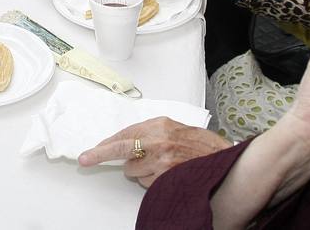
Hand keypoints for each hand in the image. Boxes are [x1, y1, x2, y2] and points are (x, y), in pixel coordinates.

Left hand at [77, 118, 230, 187]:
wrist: (222, 160)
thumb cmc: (200, 144)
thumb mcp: (173, 127)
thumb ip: (148, 132)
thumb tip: (125, 141)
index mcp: (158, 125)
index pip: (122, 136)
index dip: (102, 148)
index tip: (86, 155)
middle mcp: (158, 141)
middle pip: (124, 154)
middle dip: (115, 158)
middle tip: (100, 159)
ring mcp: (162, 161)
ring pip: (134, 172)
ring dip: (142, 171)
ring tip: (162, 165)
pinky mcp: (167, 178)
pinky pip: (147, 184)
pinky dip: (153, 181)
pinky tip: (167, 174)